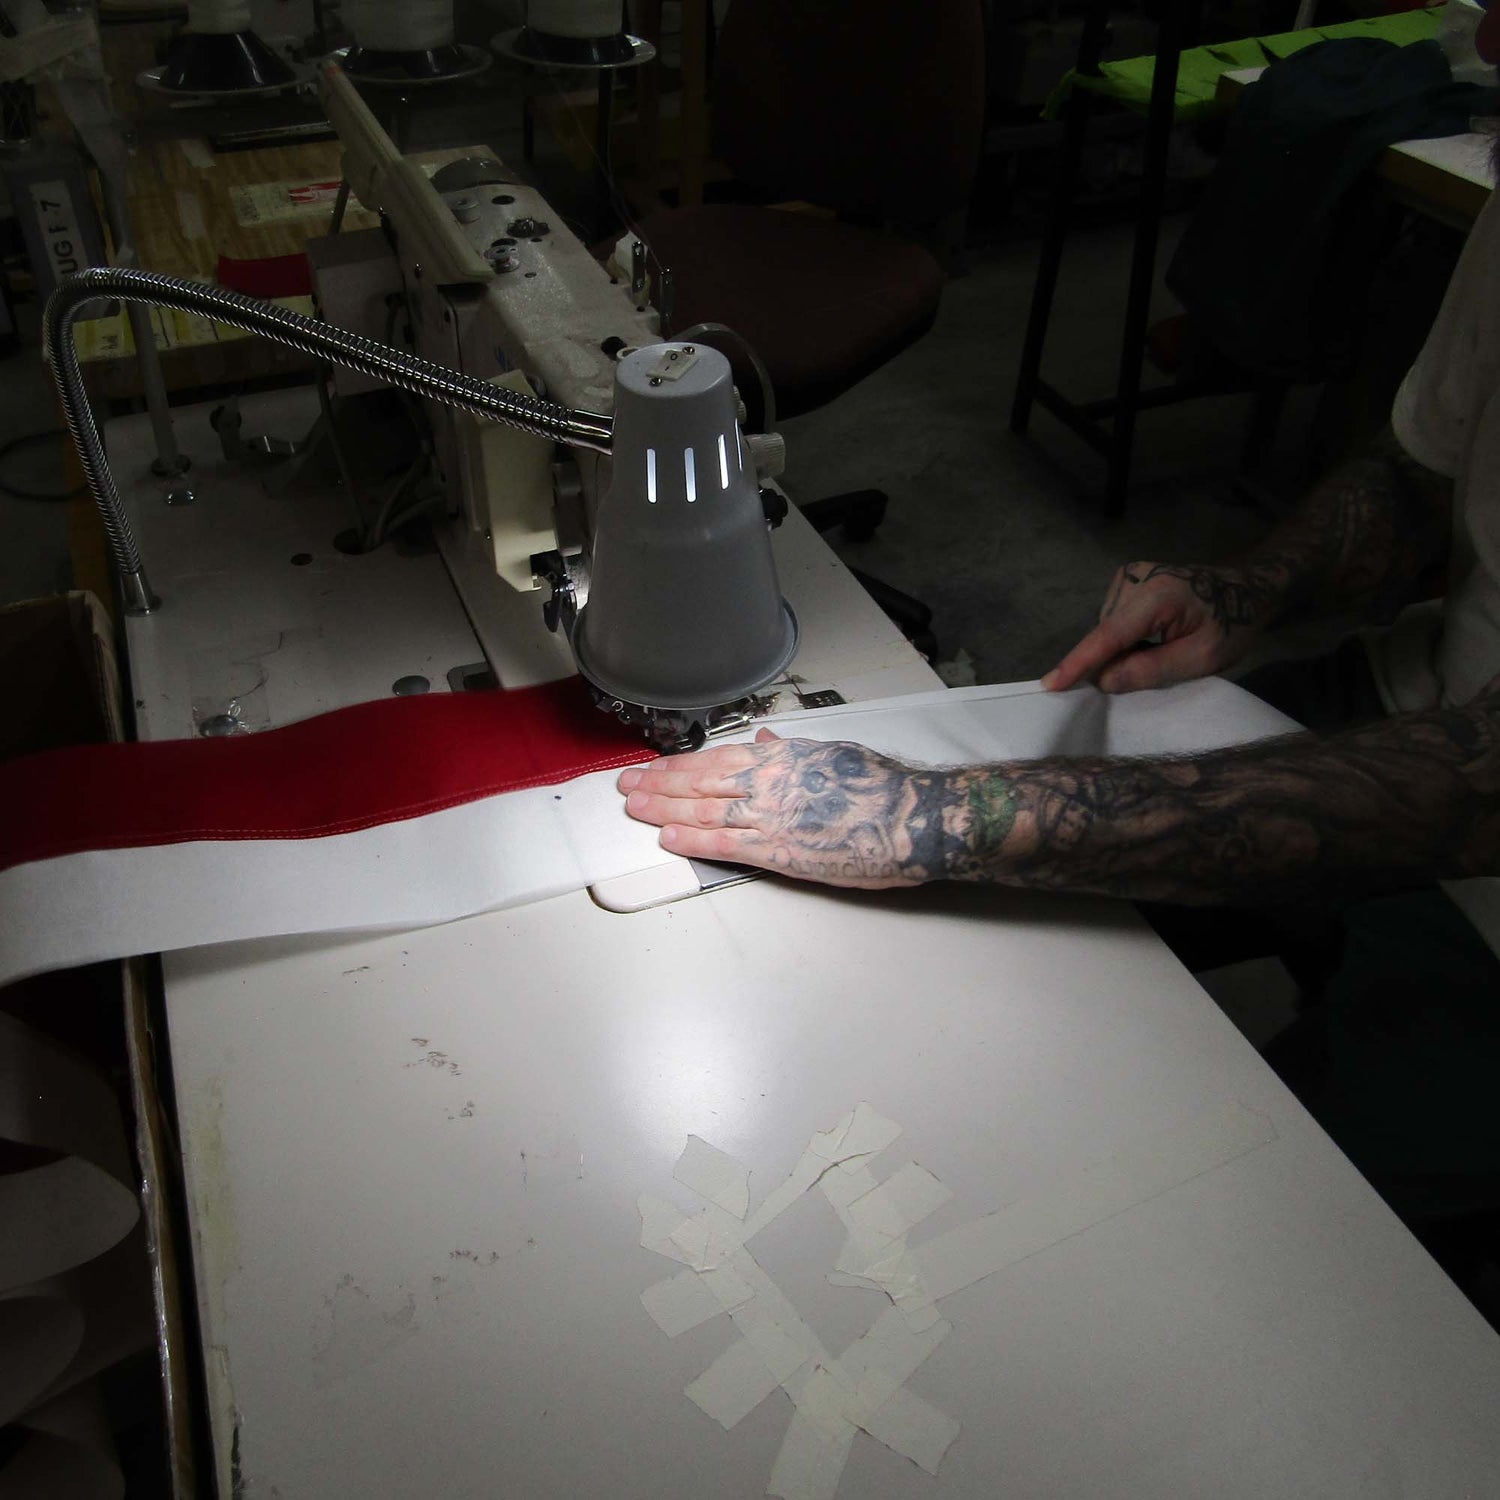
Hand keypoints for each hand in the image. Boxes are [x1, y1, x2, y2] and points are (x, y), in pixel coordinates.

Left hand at [617, 730, 952, 888]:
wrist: (910, 818)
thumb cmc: (880, 787)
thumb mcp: (834, 752)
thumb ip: (793, 749)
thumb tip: (764, 738)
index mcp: (781, 756)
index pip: (716, 758)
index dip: (680, 765)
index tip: (655, 767)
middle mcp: (769, 782)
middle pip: (701, 783)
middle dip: (660, 785)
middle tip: (628, 786)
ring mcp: (771, 817)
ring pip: (705, 811)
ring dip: (665, 810)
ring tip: (636, 807)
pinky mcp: (780, 852)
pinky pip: (728, 844)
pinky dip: (694, 840)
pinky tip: (669, 837)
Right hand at [1042, 561, 1273, 693]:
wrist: (1248, 589)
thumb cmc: (1234, 625)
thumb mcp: (1202, 658)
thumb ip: (1151, 670)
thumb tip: (1102, 680)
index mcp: (1157, 595)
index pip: (1109, 635)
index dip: (1080, 662)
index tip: (1050, 684)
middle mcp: (1136, 578)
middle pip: (1106, 634)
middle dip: (1114, 660)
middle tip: (1157, 667)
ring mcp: (1130, 575)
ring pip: (1107, 629)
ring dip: (1122, 648)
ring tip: (1161, 648)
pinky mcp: (1128, 579)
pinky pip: (1113, 621)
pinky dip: (1125, 637)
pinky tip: (1152, 636)